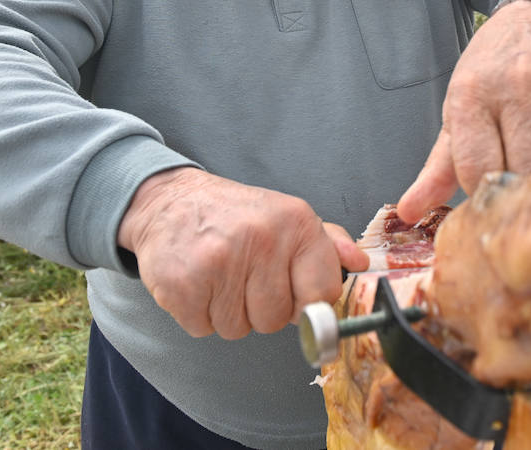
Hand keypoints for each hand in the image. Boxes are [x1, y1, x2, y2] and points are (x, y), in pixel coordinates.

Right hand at [117, 167, 368, 338]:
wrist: (170, 200)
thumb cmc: (236, 215)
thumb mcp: (287, 216)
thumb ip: (327, 243)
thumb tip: (360, 263)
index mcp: (295, 222)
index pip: (322, 294)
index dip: (307, 302)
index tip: (292, 291)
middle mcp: (261, 239)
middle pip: (277, 319)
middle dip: (261, 308)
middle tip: (244, 277)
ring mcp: (219, 262)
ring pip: (239, 329)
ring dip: (228, 312)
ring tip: (219, 277)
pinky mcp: (182, 284)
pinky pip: (203, 330)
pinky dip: (198, 314)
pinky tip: (197, 283)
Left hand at [396, 0, 530, 223]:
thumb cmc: (492, 72)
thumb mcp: (458, 108)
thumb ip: (437, 166)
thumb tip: (409, 212)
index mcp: (473, 95)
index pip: (478, 169)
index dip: (483, 196)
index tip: (490, 200)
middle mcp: (518, 89)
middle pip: (523, 171)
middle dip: (522, 197)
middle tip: (522, 206)